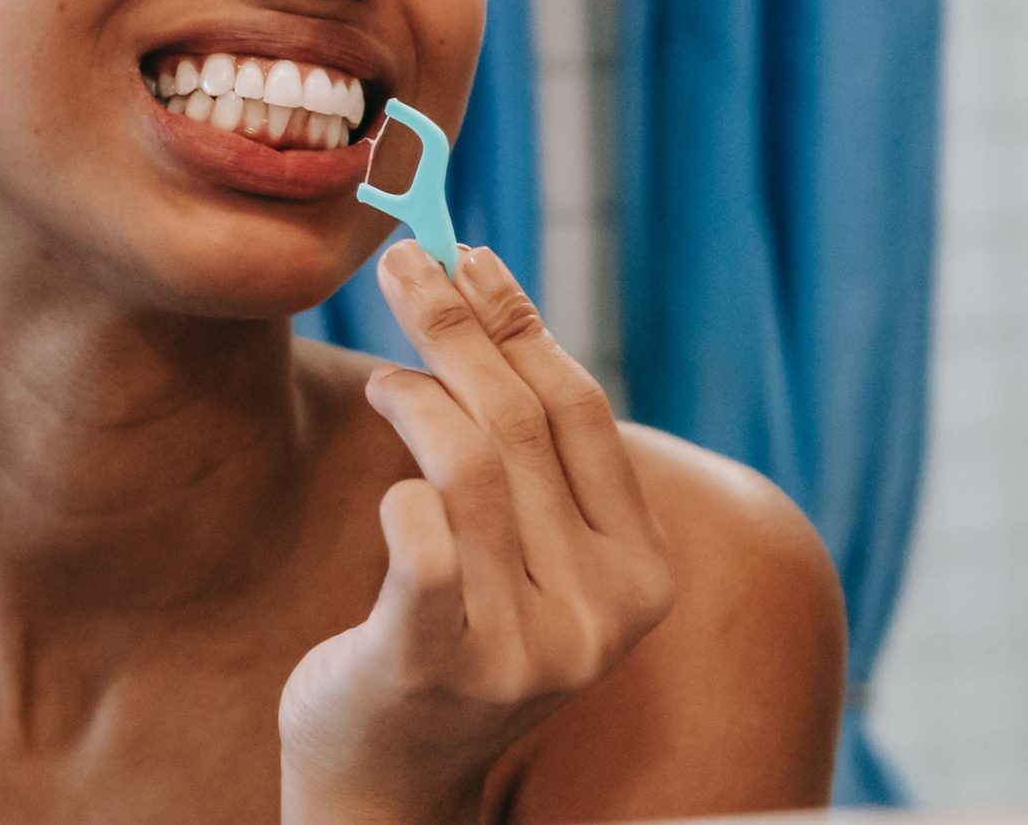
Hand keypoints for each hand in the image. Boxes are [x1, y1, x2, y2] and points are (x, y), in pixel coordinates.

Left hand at [278, 243, 675, 824]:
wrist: (387, 785)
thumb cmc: (454, 640)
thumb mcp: (528, 555)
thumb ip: (533, 461)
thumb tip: (490, 301)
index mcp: (641, 576)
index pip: (583, 411)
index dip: (522, 322)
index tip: (472, 256)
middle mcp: (600, 615)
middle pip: (523, 423)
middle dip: (455, 326)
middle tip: (402, 262)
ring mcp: (525, 649)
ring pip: (469, 466)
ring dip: (416, 396)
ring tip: (385, 381)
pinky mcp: (438, 667)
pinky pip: (421, 538)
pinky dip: (400, 489)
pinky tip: (388, 482)